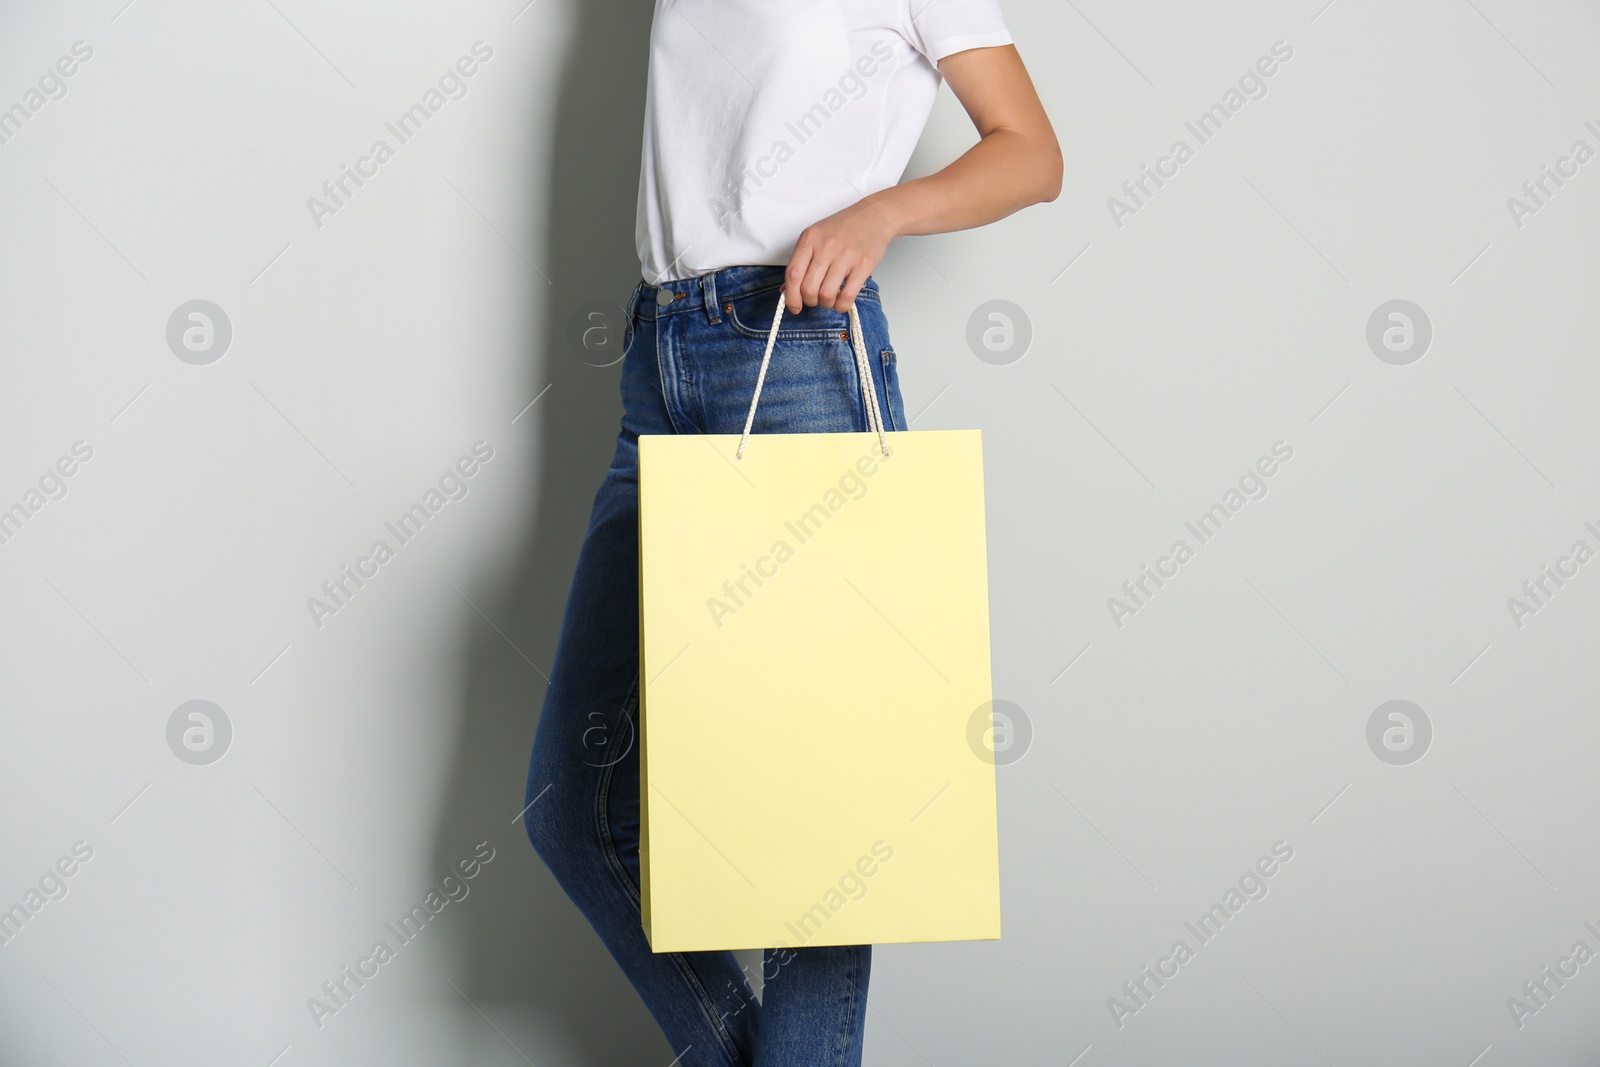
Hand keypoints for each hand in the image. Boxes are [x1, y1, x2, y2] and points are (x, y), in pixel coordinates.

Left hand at [783, 197, 896, 313]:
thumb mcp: (816, 237)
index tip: (794, 306)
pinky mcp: (863, 265)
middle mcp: (826, 246)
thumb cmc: (843, 228)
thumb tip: (787, 291)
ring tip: (830, 298)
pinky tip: (841, 302)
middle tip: (815, 299)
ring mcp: (845, 256)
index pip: (793, 274)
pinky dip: (841, 306)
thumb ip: (801, 262)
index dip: (791, 296)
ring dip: (826, 303)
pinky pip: (847, 296)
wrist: (874, 215)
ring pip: (826, 294)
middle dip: (810, 301)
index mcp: (810, 239)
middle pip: (808, 288)